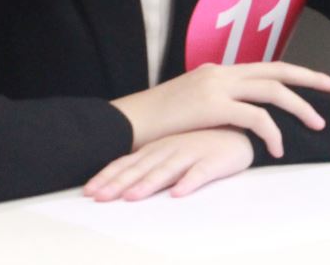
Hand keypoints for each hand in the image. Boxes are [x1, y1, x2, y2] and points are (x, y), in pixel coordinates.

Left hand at [85, 129, 253, 201]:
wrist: (240, 131)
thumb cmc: (201, 143)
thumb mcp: (170, 150)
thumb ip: (148, 163)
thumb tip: (117, 184)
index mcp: (158, 147)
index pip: (128, 163)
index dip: (108, 177)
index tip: (89, 192)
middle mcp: (171, 148)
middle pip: (142, 168)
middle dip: (119, 183)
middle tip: (101, 198)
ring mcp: (193, 152)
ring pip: (168, 169)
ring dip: (149, 183)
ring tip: (133, 197)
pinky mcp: (216, 160)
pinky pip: (201, 172)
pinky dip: (189, 181)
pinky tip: (179, 193)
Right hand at [109, 61, 329, 157]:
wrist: (126, 123)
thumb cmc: (156, 122)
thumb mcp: (191, 105)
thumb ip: (218, 104)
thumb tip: (239, 116)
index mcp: (219, 70)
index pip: (266, 67)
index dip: (295, 74)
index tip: (318, 80)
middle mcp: (222, 71)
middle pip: (278, 70)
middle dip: (312, 78)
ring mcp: (218, 85)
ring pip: (273, 90)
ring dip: (299, 107)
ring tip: (317, 124)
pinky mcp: (213, 105)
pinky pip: (255, 117)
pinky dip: (272, 131)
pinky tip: (277, 147)